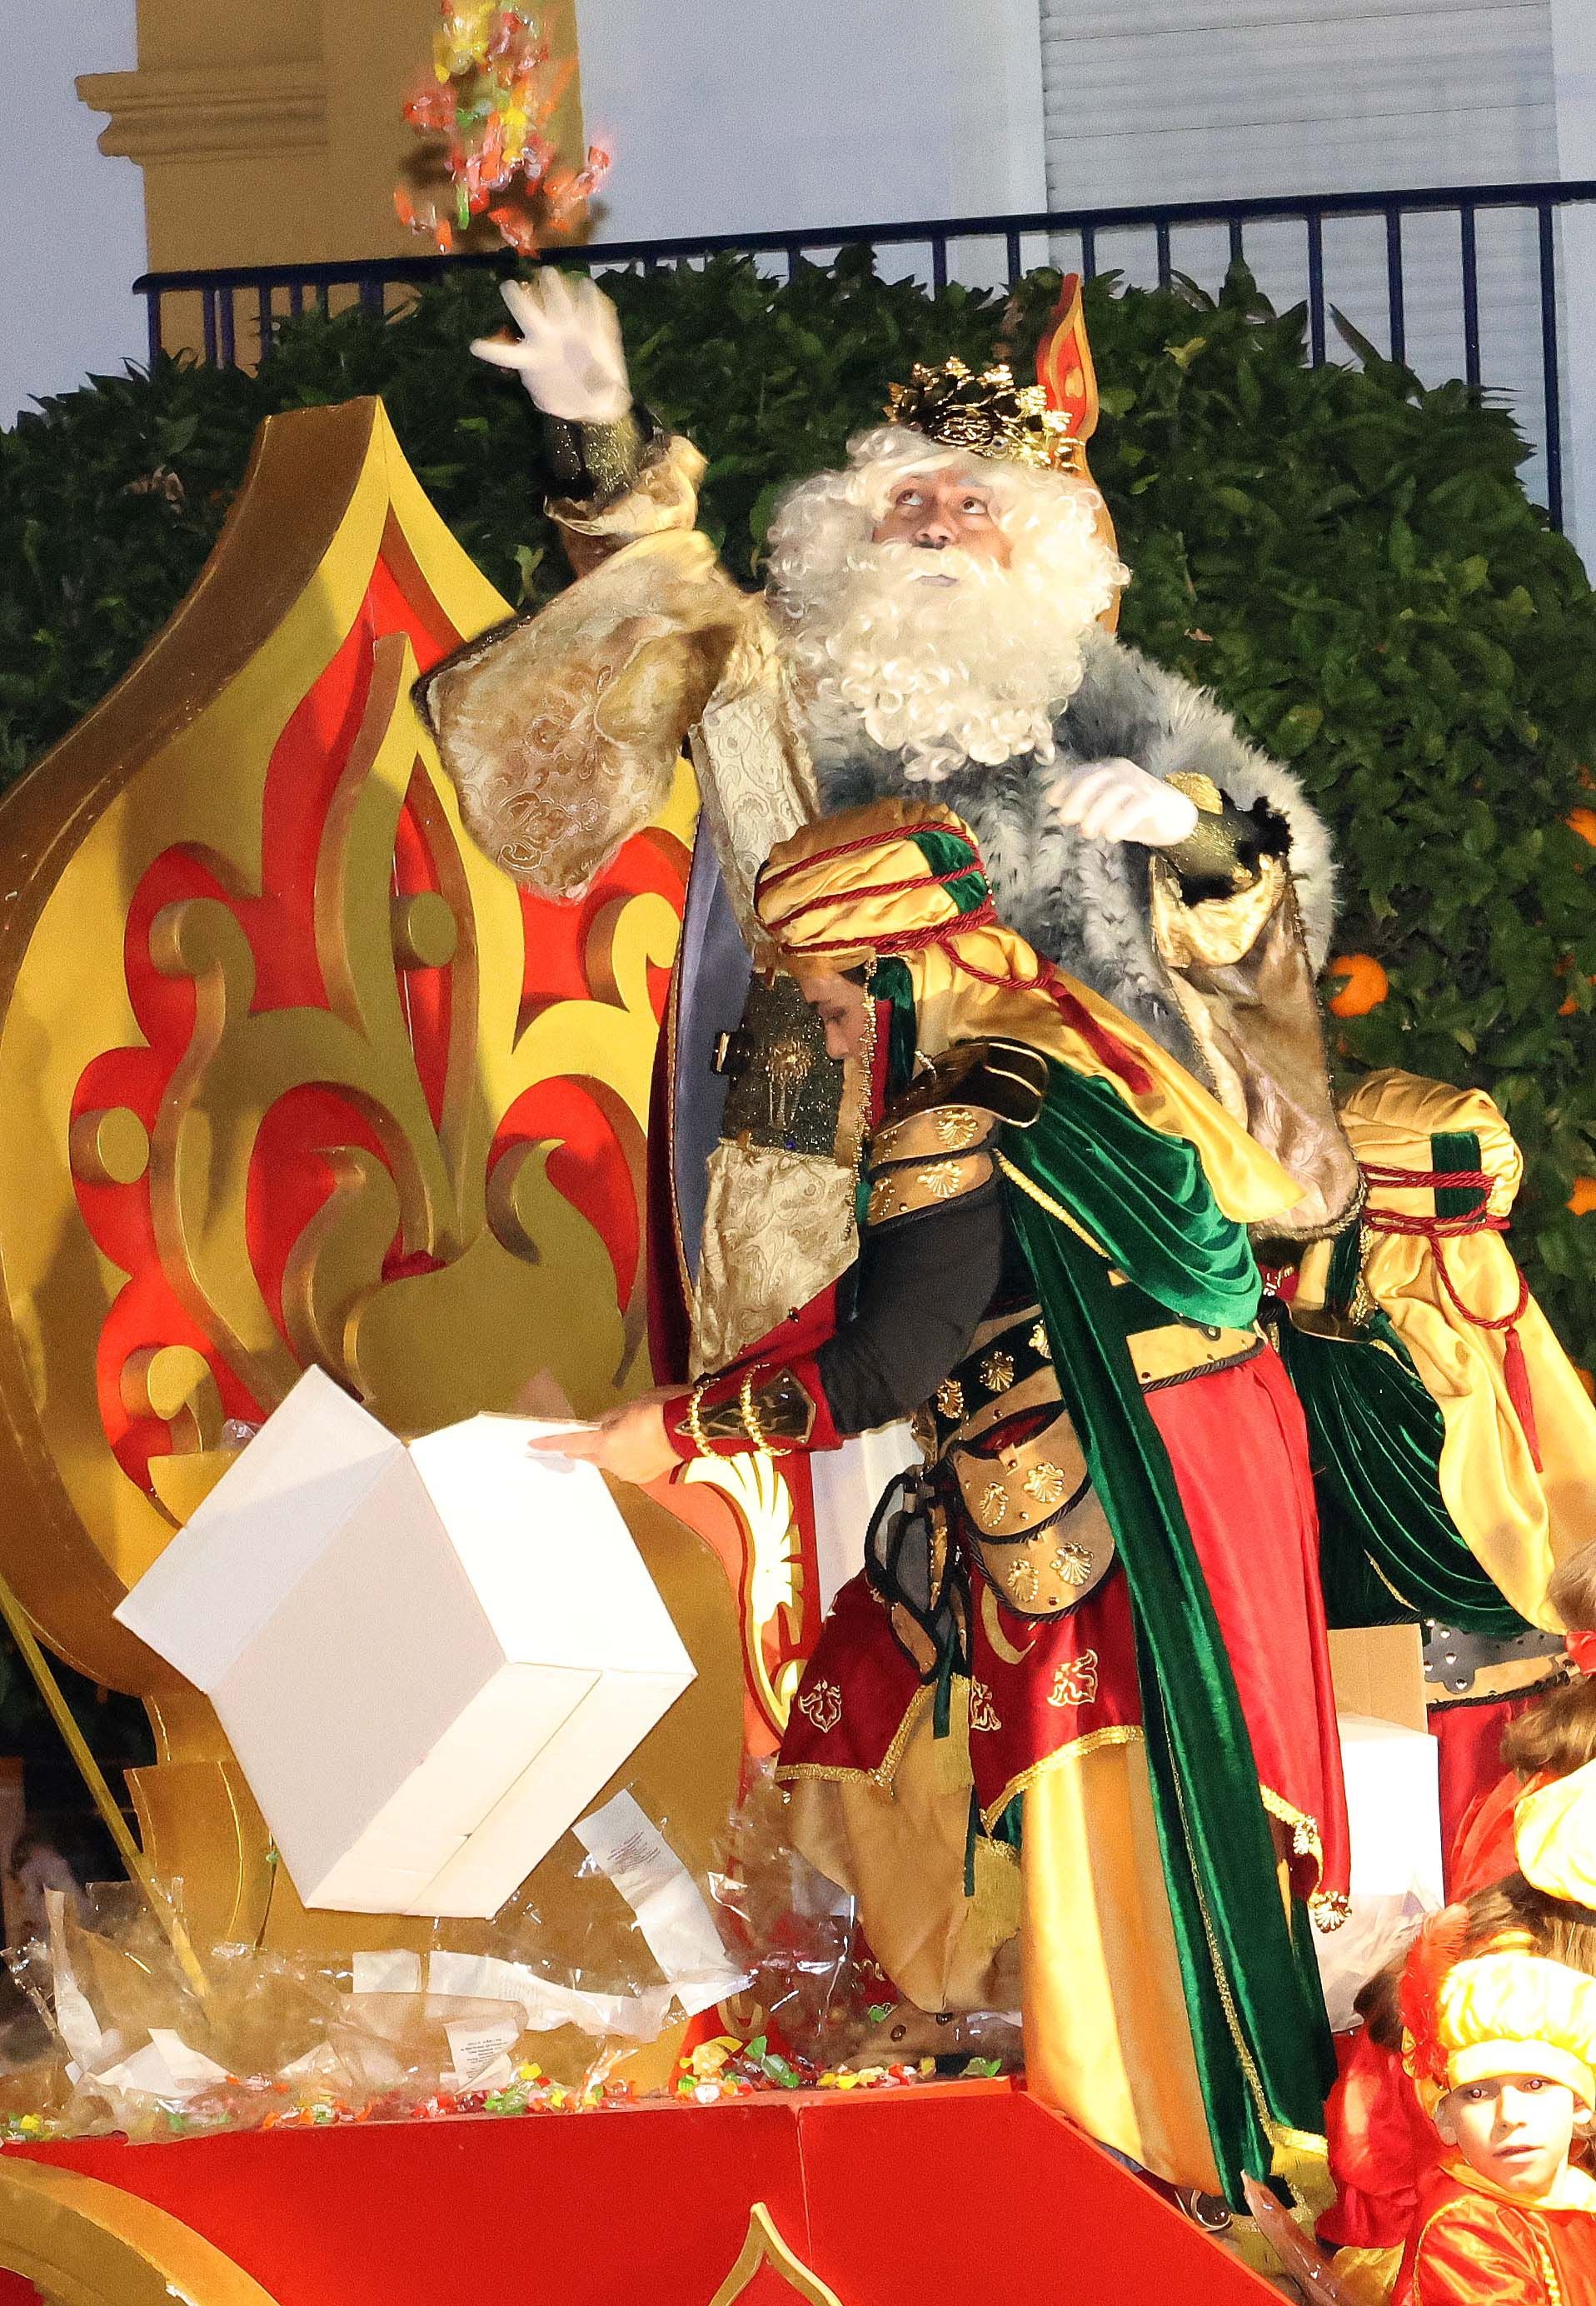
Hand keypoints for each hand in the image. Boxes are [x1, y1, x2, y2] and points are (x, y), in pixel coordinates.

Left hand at [471, 271, 631, 422]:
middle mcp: (543, 340)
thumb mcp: (574, 403)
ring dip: (551, 288)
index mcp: (532, 361)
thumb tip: (598, 383)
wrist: (596, 394)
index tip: (474, 346)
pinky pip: (586, 311)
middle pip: (526, 316)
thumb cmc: (577, 399)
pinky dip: (587, 299)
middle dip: (516, 301)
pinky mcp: (584, 327)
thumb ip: (585, 391)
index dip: (492, 352)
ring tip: (549, 273)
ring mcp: (563, 330)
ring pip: (554, 305)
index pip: (507, 355)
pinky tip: (588, 285)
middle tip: (508, 286)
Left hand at [527, 1390, 679, 1486]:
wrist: (694, 1427)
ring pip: (608, 1461)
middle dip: (584, 1446)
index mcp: (605, 1444)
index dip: (551, 1442)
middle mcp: (612, 1464)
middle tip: (584, 1435)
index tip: (533, 1444)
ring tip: (622, 1435)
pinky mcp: (644, 1477)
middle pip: (589, 1455)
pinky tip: (637, 1445)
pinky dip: (625, 1456)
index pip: (571, 1442)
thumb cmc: (659, 1409)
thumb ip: (609, 1418)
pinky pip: (626, 1465)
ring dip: (608, 1451)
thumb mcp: (630, 1406)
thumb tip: (598, 1424)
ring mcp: (628, 1473)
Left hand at [1046, 758, 1200, 846]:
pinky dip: (1120, 822)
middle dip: (1076, 799)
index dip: (1065, 785)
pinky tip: (1111, 836)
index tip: (1051, 801)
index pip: (1083, 772)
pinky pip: (1134, 808)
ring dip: (1095, 814)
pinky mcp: (1153, 799)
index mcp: (1109, 771)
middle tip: (1066, 819)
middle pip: (1094, 780)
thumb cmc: (1134, 811)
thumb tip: (1061, 809)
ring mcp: (1138, 784)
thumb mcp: (1107, 808)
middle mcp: (1122, 772)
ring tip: (1088, 833)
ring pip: (1112, 794)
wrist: (1173, 813)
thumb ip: (1086, 806)